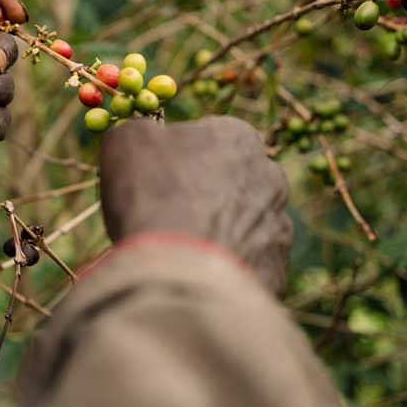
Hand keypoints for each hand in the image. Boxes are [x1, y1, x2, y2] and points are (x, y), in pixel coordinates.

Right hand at [99, 117, 291, 292]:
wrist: (179, 273)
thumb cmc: (153, 196)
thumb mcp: (127, 141)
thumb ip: (141, 130)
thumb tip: (144, 136)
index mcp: (238, 137)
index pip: (211, 137)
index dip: (179, 156)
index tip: (156, 176)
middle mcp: (270, 177)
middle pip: (232, 180)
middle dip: (206, 193)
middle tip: (168, 214)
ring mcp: (279, 226)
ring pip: (245, 224)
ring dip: (220, 231)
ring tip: (182, 250)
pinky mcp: (277, 270)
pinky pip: (249, 264)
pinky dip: (227, 268)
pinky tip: (198, 276)